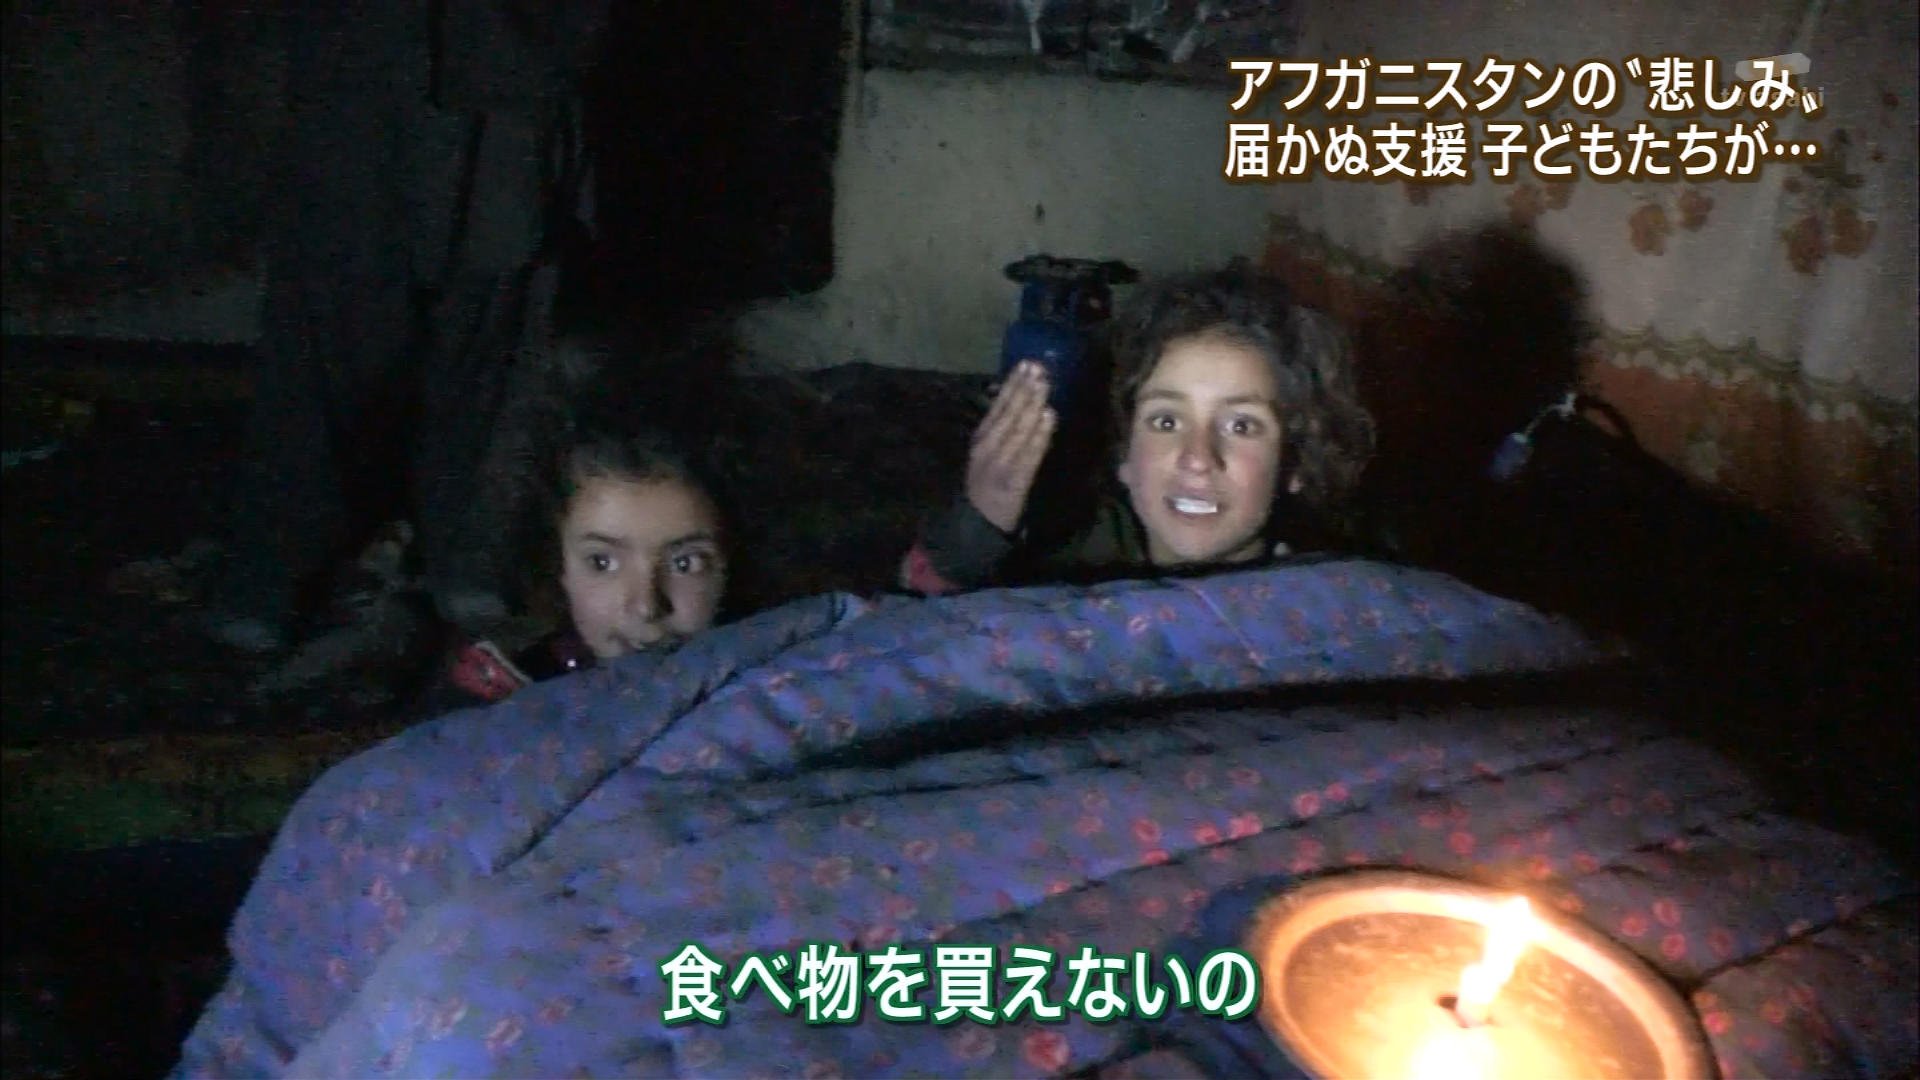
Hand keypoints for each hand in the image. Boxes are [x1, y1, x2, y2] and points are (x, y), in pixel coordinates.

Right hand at [966, 361, 1056, 533]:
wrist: (977, 521)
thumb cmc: (987, 483)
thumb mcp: (986, 453)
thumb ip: (1000, 430)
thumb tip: (1021, 400)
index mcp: (981, 438)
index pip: (998, 406)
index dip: (1011, 384)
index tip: (1025, 363)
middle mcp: (988, 447)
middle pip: (1009, 413)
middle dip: (1025, 389)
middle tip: (1040, 368)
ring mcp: (1000, 463)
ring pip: (1019, 429)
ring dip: (1033, 404)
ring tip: (1044, 385)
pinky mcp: (1015, 479)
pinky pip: (1030, 453)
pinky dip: (1039, 434)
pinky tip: (1049, 416)